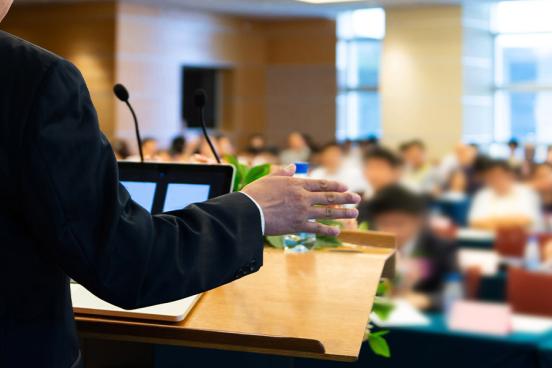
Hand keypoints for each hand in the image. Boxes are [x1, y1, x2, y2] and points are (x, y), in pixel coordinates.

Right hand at [241, 165, 360, 235]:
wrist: (249, 212)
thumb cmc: (255, 194)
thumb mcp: (269, 178)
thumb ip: (282, 172)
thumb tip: (291, 166)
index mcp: (296, 184)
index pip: (321, 184)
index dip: (336, 185)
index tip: (346, 187)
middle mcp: (303, 197)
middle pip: (329, 197)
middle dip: (346, 198)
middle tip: (358, 198)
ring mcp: (302, 212)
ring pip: (328, 212)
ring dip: (343, 213)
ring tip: (355, 213)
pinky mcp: (298, 226)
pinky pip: (317, 228)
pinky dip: (328, 230)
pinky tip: (338, 230)